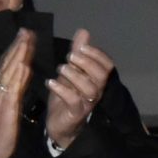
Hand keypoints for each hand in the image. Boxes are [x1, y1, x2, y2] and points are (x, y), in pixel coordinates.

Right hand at [0, 27, 31, 157]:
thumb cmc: (3, 131)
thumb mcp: (9, 107)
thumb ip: (15, 89)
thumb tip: (23, 71)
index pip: (8, 67)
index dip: (16, 51)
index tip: (26, 36)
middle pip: (7, 65)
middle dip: (17, 48)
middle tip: (27, 31)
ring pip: (9, 74)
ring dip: (18, 57)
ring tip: (27, 42)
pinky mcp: (5, 110)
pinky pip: (12, 91)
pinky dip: (18, 78)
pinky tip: (25, 67)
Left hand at [43, 28, 112, 149]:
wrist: (59, 125)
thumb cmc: (66, 97)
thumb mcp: (70, 71)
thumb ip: (77, 53)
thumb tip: (84, 32)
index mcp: (96, 81)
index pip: (107, 66)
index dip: (97, 54)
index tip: (81, 46)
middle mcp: (96, 92)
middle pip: (101, 76)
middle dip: (87, 63)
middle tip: (70, 56)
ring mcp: (87, 104)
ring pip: (89, 88)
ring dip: (75, 75)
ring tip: (60, 69)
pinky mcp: (75, 114)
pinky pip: (73, 101)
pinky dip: (62, 90)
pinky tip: (50, 82)